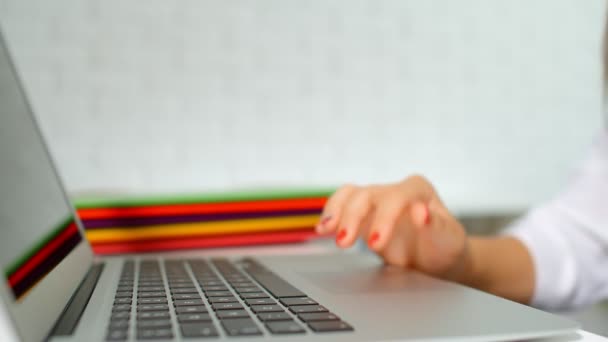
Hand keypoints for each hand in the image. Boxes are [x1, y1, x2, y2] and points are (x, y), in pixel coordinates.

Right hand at [316, 175, 469, 280]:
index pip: (396, 197)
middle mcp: (393, 190)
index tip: (375, 243)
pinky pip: (341, 206)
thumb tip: (421, 214)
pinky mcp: (362, 213)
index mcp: (417, 189)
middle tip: (345, 243)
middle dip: (352, 218)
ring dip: (335, 212)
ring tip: (325, 231)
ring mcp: (376, 200)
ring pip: (349, 195)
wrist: (436, 256)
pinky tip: (322, 230)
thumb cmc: (445, 244)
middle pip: (367, 195)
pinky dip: (330, 216)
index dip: (383, 218)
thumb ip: (436, 225)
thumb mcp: (449, 238)